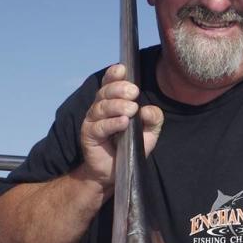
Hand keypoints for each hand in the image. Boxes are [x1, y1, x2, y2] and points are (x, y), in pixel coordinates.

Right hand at [79, 64, 164, 194]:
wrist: (114, 173)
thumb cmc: (129, 149)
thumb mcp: (148, 134)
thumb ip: (153, 120)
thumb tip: (148, 110)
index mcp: (112, 102)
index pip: (110, 83)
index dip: (114, 75)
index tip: (123, 69)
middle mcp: (100, 108)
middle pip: (105, 92)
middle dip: (119, 89)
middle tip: (134, 92)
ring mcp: (92, 121)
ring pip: (102, 107)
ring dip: (117, 106)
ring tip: (131, 109)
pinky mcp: (89, 135)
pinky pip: (100, 126)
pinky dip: (112, 123)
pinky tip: (123, 122)